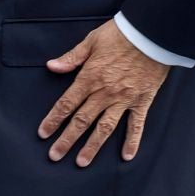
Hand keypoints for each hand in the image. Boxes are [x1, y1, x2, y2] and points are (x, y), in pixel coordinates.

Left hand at [38, 19, 170, 167]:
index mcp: (90, 77)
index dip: (54, 119)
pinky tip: (127, 156)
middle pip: (82, 120)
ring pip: (105, 128)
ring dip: (92, 146)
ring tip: (82, 162)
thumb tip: (51, 66)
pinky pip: (137, 125)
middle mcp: (105, 92)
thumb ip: (72, 58)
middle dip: (67, 140)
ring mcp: (124, 99)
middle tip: (55, 156)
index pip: (67, 103)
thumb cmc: (120, 34)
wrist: (151, 33)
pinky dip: (132, 141)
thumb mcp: (91, 41)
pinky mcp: (142, 101)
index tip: (43, 133)